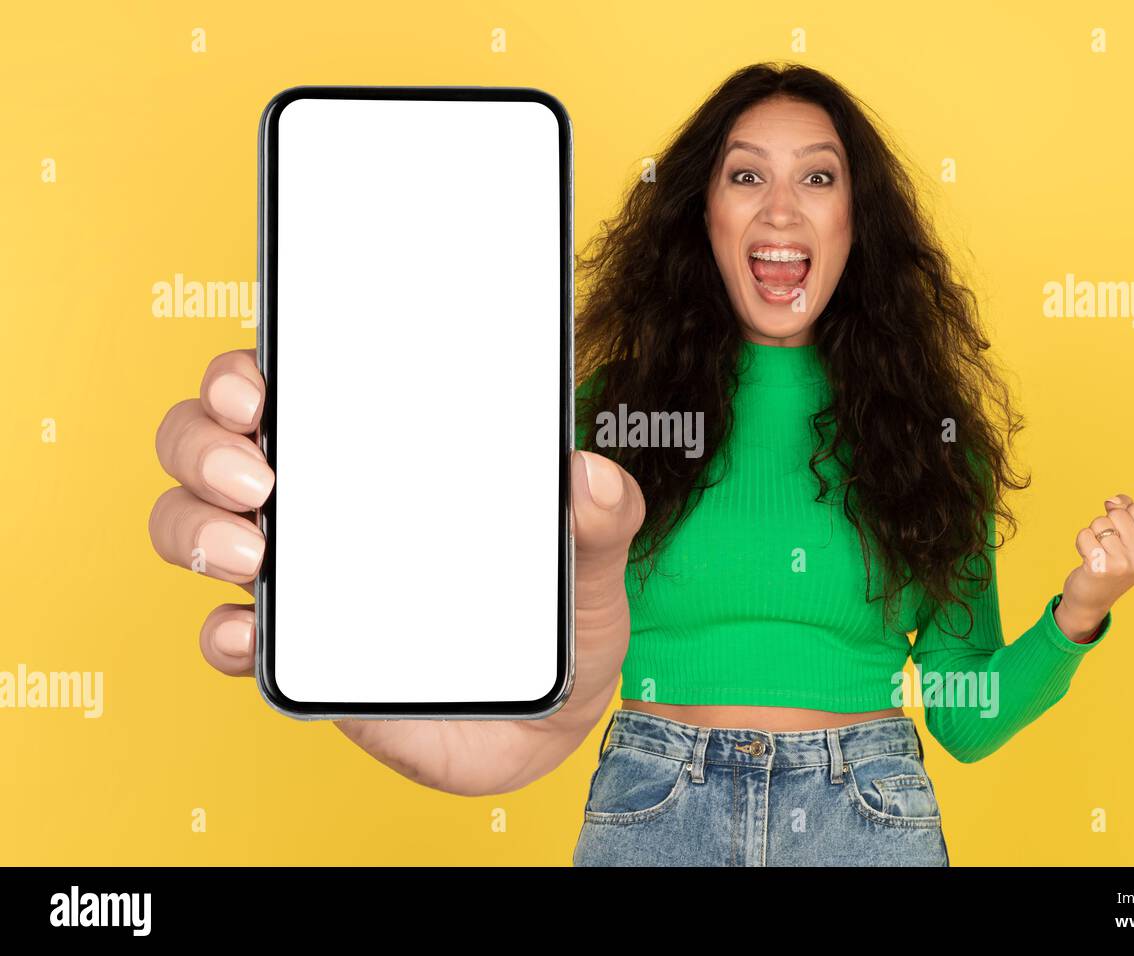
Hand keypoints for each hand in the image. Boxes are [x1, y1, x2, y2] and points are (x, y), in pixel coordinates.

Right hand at [149, 349, 644, 794]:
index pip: (288, 387)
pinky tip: (251, 632)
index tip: (256, 386)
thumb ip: (603, 515)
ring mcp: (298, 576)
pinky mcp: (295, 654)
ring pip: (192, 524)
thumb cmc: (555, 616)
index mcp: (378, 456)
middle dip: (202, 441)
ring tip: (253, 549)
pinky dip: (220, 631)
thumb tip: (587, 472)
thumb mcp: (592, 560)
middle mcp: (319, 503)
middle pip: (209, 443)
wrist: (548, 719)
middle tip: (257, 474)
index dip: (242, 373)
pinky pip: (225, 635)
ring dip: (194, 525)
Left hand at [1058, 493, 1133, 638]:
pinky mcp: (1100, 567)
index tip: (1119, 531)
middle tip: (1107, 547)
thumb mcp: (1129, 541)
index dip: (1122, 512)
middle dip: (1107, 524)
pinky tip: (1087, 558)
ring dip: (1093, 534)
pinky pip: (1084, 534)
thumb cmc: (1111, 564)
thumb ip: (1127, 514)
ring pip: (1100, 523)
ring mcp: (1123, 563)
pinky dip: (1081, 542)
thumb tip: (1112, 500)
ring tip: (1098, 553)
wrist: (1093, 600)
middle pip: (1118, 513)